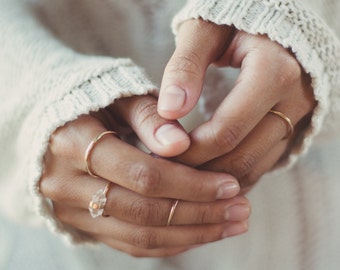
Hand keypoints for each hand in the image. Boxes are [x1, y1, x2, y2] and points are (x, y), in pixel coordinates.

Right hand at [40, 95, 249, 256]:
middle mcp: (65, 184)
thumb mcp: (120, 96)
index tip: (231, 184)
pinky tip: (201, 233)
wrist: (52, 123)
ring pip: (139, 235)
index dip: (191, 183)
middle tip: (242, 210)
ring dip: (191, 234)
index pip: (143, 175)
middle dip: (200, 213)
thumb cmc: (94, 102)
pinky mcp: (81, 224)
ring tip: (231, 225)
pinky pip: (129, 243)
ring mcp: (70, 210)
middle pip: (144, 211)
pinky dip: (169, 242)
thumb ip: (149, 117)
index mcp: (73, 142)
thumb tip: (182, 145)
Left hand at [158, 20, 315, 192]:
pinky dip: (233, 175)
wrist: (271, 28)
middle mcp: (294, 101)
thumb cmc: (232, 23)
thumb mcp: (205, 32)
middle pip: (241, 156)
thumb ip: (185, 67)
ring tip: (182, 173)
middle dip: (200, 169)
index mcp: (274, 72)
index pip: (227, 130)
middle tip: (168, 168)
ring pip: (253, 168)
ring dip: (215, 178)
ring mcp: (297, 119)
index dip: (191, 150)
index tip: (163, 152)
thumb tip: (170, 110)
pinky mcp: (292, 129)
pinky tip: (207, 173)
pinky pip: (262, 165)